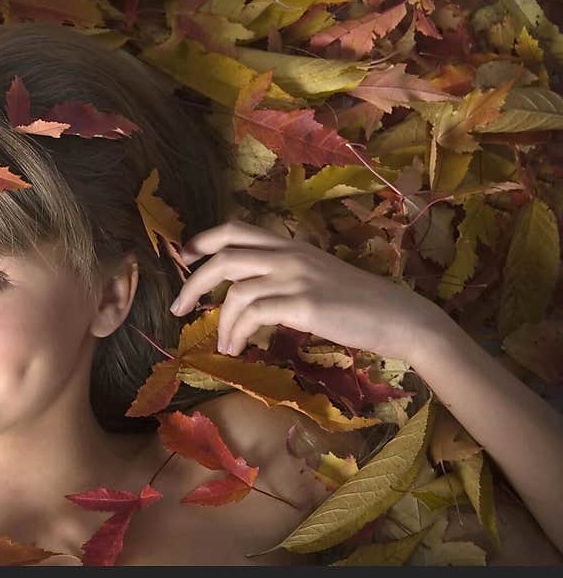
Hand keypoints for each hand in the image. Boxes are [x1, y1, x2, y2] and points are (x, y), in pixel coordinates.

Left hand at [169, 219, 445, 362]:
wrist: (399, 317)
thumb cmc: (359, 304)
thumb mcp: (317, 277)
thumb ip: (284, 276)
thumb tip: (248, 293)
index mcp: (291, 246)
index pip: (237, 229)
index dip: (205, 239)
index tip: (185, 257)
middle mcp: (290, 255)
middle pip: (225, 255)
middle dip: (194, 281)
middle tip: (177, 307)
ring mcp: (296, 278)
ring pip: (236, 290)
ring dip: (220, 321)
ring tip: (222, 345)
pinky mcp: (303, 304)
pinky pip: (253, 314)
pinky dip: (237, 332)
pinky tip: (236, 348)